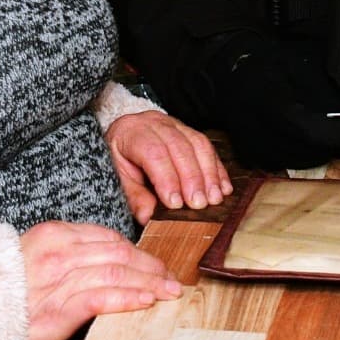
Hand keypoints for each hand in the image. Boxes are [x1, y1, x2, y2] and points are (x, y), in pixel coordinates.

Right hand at [21, 220, 183, 339]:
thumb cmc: (0, 291)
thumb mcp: (33, 257)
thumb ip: (66, 255)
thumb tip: (104, 263)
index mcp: (54, 235)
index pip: (109, 238)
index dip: (137, 251)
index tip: (153, 264)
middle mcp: (59, 254)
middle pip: (120, 254)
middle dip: (150, 267)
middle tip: (171, 279)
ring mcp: (57, 282)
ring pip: (117, 273)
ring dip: (149, 282)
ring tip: (168, 292)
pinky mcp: (56, 311)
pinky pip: (101, 298)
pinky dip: (129, 298)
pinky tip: (146, 301)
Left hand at [105, 110, 230, 220]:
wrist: (121, 140)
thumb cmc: (119, 161)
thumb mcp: (116, 179)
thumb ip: (133, 196)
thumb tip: (148, 216)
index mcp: (132, 132)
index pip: (154, 152)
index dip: (167, 178)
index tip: (176, 203)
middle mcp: (155, 123)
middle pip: (180, 147)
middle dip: (193, 178)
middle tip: (199, 204)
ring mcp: (175, 124)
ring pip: (199, 144)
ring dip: (209, 174)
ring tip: (214, 199)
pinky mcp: (190, 132)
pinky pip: (208, 148)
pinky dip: (217, 170)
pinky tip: (222, 188)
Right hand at [195, 34, 339, 170]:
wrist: (229, 72)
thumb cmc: (267, 65)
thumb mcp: (299, 67)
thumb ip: (324, 94)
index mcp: (271, 103)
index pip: (313, 132)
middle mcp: (258, 130)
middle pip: (309, 151)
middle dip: (335, 144)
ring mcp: (251, 145)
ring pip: (298, 161)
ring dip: (320, 151)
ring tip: (331, 134)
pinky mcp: (249, 155)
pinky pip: (284, 163)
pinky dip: (301, 154)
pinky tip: (307, 139)